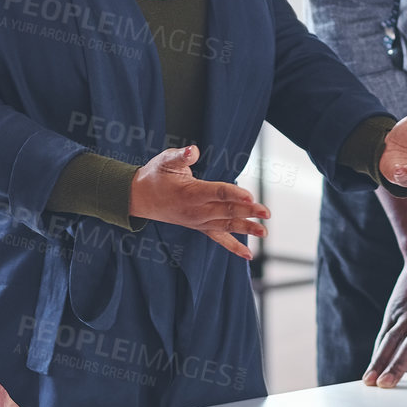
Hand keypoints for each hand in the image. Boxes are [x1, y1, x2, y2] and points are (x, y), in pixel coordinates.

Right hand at [128, 144, 270, 259]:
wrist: (139, 198)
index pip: (217, 193)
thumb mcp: (165, 161)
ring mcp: (198, 221)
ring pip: (226, 225)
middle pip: (226, 211)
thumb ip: (181, 156)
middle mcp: (196, 210)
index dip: (235, 194)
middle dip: (248, 212)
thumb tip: (193, 151)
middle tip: (266, 212)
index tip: (251, 196)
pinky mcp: (199, 227)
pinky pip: (219, 238)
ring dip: (246, 228)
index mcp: (190, 192)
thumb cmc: (155, 176)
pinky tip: (248, 255)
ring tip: (264, 231)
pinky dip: (234, 247)